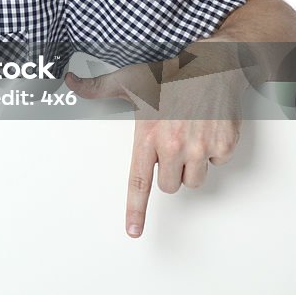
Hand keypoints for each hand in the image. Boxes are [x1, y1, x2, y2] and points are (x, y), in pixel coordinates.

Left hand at [65, 47, 247, 237]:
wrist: (213, 63)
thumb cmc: (171, 73)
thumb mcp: (129, 79)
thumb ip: (97, 88)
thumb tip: (70, 81)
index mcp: (148, 135)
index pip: (138, 182)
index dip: (136, 209)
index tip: (134, 231)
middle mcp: (174, 145)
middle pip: (168, 186)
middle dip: (168, 171)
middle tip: (170, 143)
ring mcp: (201, 147)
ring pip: (193, 180)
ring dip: (190, 166)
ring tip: (188, 134)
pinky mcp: (224, 146)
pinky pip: (216, 165)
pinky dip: (212, 152)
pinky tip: (206, 128)